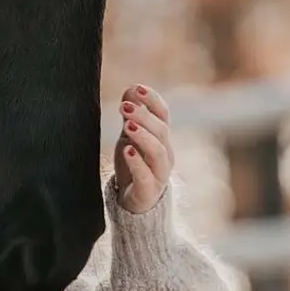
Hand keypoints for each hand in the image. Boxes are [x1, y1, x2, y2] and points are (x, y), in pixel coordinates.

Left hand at [113, 84, 172, 213]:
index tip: (137, 88)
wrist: (136, 203)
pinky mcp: (148, 190)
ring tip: (127, 125)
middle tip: (125, 106)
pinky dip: (137, 162)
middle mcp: (165, 153)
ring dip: (143, 136)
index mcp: (161, 138)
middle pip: (161, 130)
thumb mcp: (131, 137)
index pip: (163, 114)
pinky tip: (127, 150)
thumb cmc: (134, 166)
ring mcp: (159, 173)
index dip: (152, 100)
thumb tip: (131, 88)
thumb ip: (132, 115)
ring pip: (158, 152)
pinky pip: (146, 176)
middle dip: (144, 115)